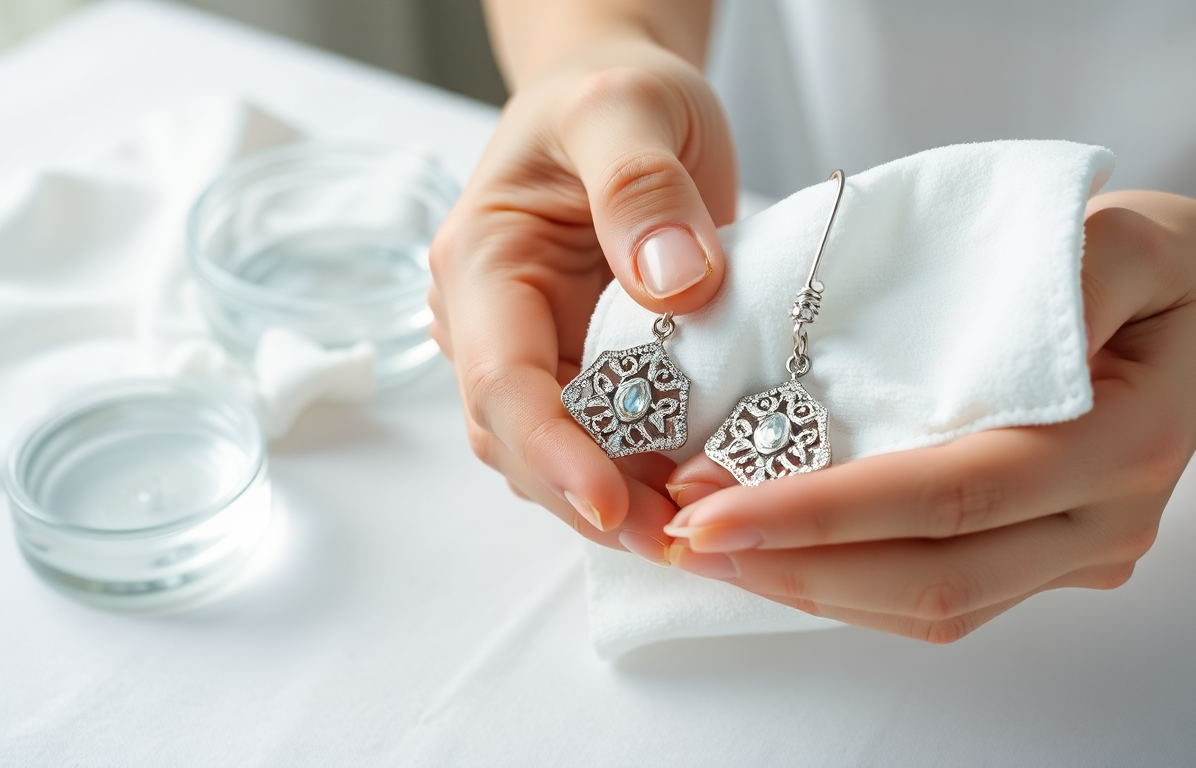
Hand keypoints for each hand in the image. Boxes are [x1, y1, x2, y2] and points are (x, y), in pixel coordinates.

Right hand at [427, 35, 735, 557]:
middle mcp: (492, 324)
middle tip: (685, 540)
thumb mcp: (630, 108)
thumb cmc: (613, 96)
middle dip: (595, 503)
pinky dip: (645, 476)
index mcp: (483, 265)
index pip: (504, 382)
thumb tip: (674, 286)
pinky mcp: (580, 369)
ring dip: (620, 503)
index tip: (618, 506)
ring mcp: (534, 353)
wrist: (617, 101)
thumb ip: (641, 187)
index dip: (556, 454)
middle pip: (523, 444)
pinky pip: (603, 440)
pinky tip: (699, 491)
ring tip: (699, 530)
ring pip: (556, 458)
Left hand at [661, 191, 1195, 641]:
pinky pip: (937, 595)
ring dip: (806, 584)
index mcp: (1125, 442)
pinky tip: (773, 549)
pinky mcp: (1043, 564)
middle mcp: (1102, 522)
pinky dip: (845, 580)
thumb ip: (1065, 273)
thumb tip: (967, 331)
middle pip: (931, 578)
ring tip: (705, 547)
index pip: (954, 495)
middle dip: (794, 565)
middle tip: (681, 536)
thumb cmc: (1158, 274)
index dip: (827, 511)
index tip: (715, 507)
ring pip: (929, 606)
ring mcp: (1075, 556)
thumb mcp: (1129, 236)